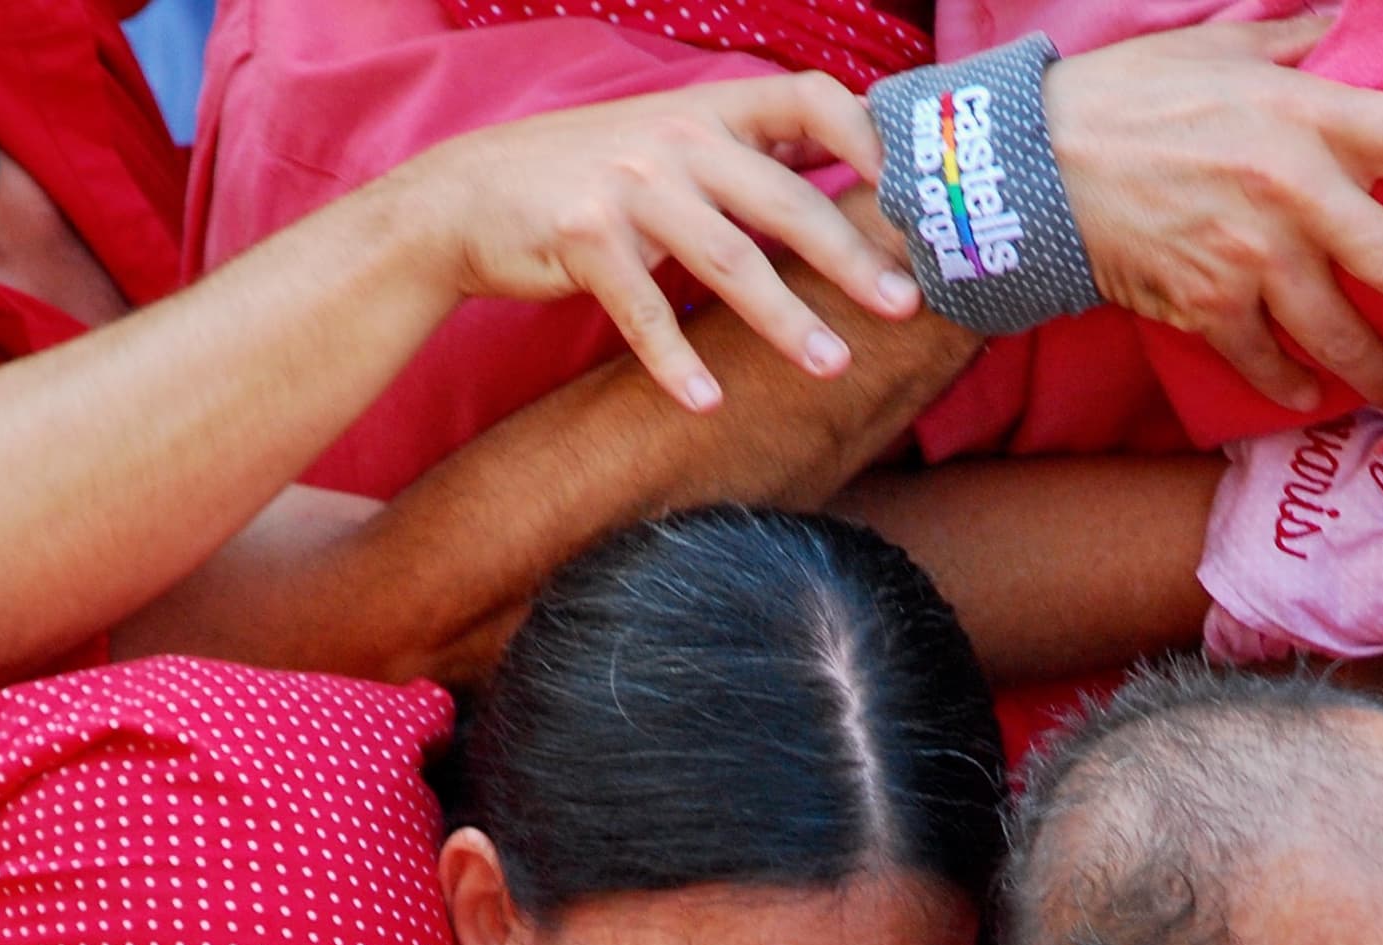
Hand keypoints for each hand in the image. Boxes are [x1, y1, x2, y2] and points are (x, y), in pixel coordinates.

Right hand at [406, 79, 917, 413]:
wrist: (470, 195)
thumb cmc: (587, 175)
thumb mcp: (668, 140)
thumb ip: (746, 153)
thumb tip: (840, 170)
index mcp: (710, 110)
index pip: (811, 100)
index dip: (868, 138)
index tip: (912, 192)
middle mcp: (677, 138)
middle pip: (784, 199)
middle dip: (850, 256)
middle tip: (904, 307)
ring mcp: (630, 186)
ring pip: (728, 260)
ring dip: (784, 321)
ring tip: (831, 367)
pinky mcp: (584, 238)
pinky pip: (644, 311)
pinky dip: (677, 362)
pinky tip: (707, 404)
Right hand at [1048, 20, 1382, 412]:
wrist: (1033, 170)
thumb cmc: (1130, 97)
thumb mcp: (1222, 47)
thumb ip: (1300, 43)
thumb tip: (1350, 22)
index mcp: (1303, 117)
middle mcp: (1288, 194)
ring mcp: (1247, 261)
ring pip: (1342, 338)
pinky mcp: (1204, 310)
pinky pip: (1268, 365)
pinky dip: (1292, 386)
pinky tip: (1312, 396)